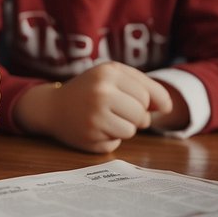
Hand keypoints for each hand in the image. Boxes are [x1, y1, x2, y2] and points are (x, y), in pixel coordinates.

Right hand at [16, 61, 172, 152]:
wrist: (50, 107)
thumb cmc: (89, 90)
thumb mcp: (113, 76)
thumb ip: (145, 86)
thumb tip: (167, 108)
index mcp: (108, 73)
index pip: (146, 95)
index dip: (142, 101)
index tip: (130, 100)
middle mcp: (100, 93)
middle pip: (142, 114)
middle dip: (134, 116)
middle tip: (114, 110)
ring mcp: (94, 117)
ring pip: (131, 131)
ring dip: (122, 128)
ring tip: (103, 118)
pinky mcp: (89, 137)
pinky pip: (115, 144)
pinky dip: (109, 138)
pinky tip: (94, 128)